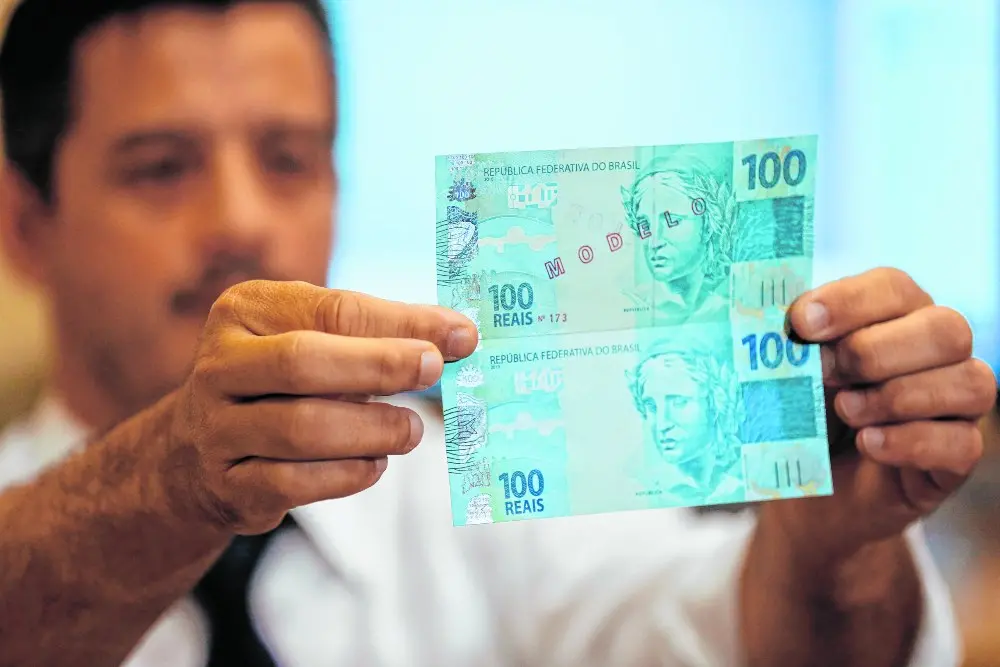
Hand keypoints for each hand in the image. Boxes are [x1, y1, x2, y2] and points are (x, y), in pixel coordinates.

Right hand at [163, 280, 477, 534]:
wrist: (197, 454)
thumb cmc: (279, 385)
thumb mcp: (312, 341)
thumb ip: (374, 334)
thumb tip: (457, 336)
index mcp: (245, 311)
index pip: (332, 309)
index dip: (401, 321)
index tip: (459, 335)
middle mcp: (220, 365)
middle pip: (303, 361)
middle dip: (379, 366)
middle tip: (434, 371)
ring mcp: (215, 429)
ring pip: (300, 428)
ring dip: (371, 429)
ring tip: (409, 431)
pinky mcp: (227, 485)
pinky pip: (294, 482)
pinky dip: (348, 474)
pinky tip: (375, 463)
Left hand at [762, 267, 996, 564]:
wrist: (811, 496)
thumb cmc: (804, 418)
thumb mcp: (792, 375)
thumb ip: (794, 344)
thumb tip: (778, 323)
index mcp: (897, 315)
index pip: (894, 287)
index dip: (849, 302)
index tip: (801, 323)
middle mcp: (940, 352)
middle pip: (946, 328)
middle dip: (874, 351)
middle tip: (824, 374)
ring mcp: (960, 404)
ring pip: (969, 382)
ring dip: (896, 397)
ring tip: (845, 410)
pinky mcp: (960, 456)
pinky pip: (962, 442)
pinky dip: (910, 441)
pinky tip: (869, 443)